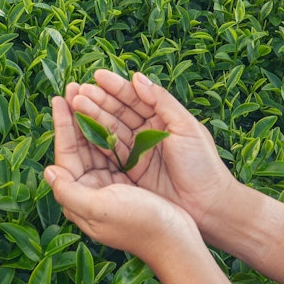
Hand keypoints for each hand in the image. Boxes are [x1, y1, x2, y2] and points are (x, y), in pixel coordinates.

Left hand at [45, 94, 197, 260]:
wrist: (177, 241)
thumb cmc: (139, 224)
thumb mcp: (99, 209)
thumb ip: (69, 192)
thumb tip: (48, 171)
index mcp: (80, 197)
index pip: (65, 155)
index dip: (62, 125)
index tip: (59, 99)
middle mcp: (91, 190)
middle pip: (79, 146)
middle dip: (75, 116)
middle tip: (72, 87)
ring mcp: (109, 185)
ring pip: (95, 145)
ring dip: (91, 119)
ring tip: (87, 93)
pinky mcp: (127, 182)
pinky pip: (114, 150)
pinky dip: (110, 130)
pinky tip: (110, 112)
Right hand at [66, 69, 239, 241]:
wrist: (208, 206)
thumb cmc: (203, 164)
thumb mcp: (186, 127)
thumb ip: (161, 101)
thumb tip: (137, 77)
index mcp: (163, 117)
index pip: (135, 98)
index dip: (116, 87)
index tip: (96, 76)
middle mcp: (147, 132)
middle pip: (118, 111)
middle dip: (98, 99)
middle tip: (77, 90)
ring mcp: (137, 152)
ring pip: (110, 129)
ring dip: (92, 116)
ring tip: (74, 102)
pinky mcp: (130, 171)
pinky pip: (110, 151)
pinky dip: (95, 139)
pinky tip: (80, 127)